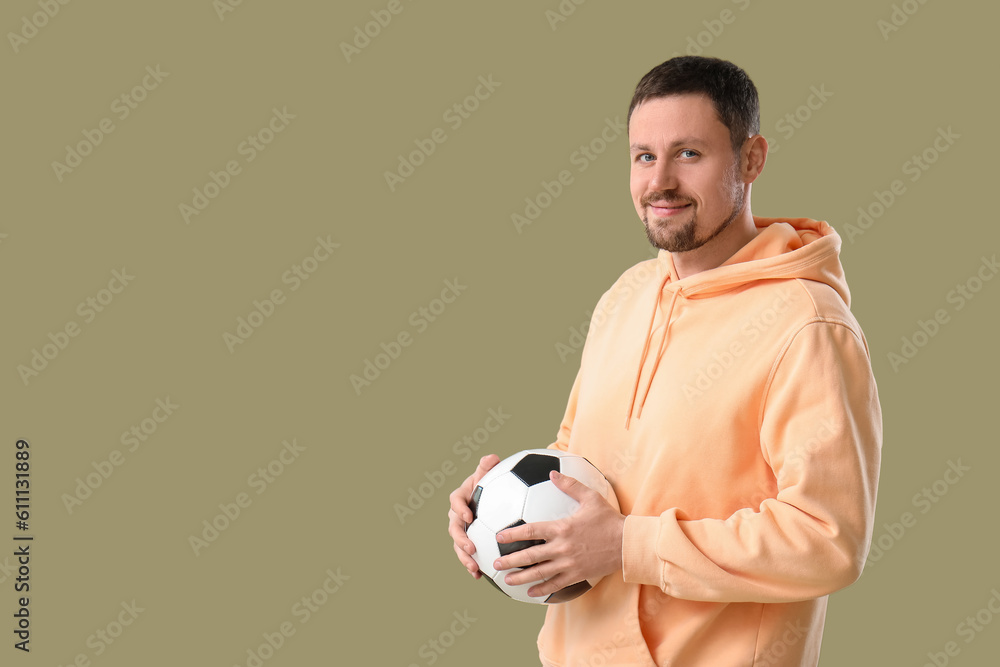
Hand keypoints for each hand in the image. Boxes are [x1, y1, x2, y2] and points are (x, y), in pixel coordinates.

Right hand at [447, 454, 499, 578]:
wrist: (489, 498)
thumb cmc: (488, 484)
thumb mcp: (487, 474)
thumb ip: (487, 466)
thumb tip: (492, 458)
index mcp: (460, 498)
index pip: (455, 501)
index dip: (459, 509)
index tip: (468, 516)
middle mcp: (457, 515)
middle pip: (454, 528)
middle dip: (461, 540)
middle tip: (471, 548)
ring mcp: (461, 530)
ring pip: (458, 545)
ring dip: (464, 557)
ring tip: (474, 568)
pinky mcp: (468, 541)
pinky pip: (467, 554)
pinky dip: (471, 565)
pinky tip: (480, 576)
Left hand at [492, 470, 624, 598]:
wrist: (627, 543)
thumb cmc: (609, 519)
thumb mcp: (590, 497)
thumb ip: (570, 485)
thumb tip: (553, 473)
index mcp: (562, 528)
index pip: (531, 531)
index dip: (513, 534)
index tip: (499, 537)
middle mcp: (562, 548)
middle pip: (530, 555)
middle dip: (510, 560)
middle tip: (495, 563)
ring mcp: (569, 564)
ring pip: (540, 572)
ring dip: (521, 577)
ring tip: (506, 580)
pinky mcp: (577, 575)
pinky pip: (556, 583)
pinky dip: (542, 588)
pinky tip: (531, 592)